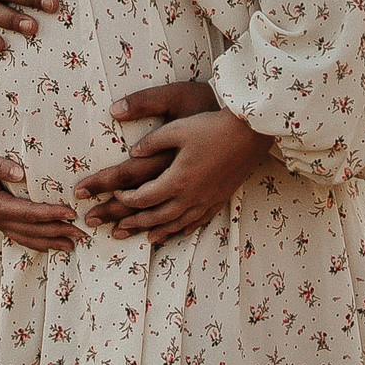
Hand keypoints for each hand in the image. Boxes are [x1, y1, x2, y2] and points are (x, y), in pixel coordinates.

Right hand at [0, 125, 84, 252]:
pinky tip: (49, 244)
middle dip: (58, 233)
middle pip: (32, 231)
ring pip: (26, 237)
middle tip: (83, 234)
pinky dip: (36, 241)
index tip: (72, 213)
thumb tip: (19, 172)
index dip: (51, 214)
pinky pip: (19, 235)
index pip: (29, 214)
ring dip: (50, 242)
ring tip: (72, 245)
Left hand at [78, 101, 271, 245]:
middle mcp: (190, 196)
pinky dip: (183, 229)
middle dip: (133, 222)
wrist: (250, 133)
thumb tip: (132, 152)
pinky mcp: (219, 199)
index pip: (142, 197)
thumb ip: (152, 142)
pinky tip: (178, 231)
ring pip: (176, 224)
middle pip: (156, 217)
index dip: (124, 199)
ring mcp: (206, 200)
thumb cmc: (212, 126)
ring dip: (157, 231)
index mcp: (176, 179)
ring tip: (144, 238)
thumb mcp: (177, 128)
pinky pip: (198, 221)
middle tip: (115, 226)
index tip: (114, 194)